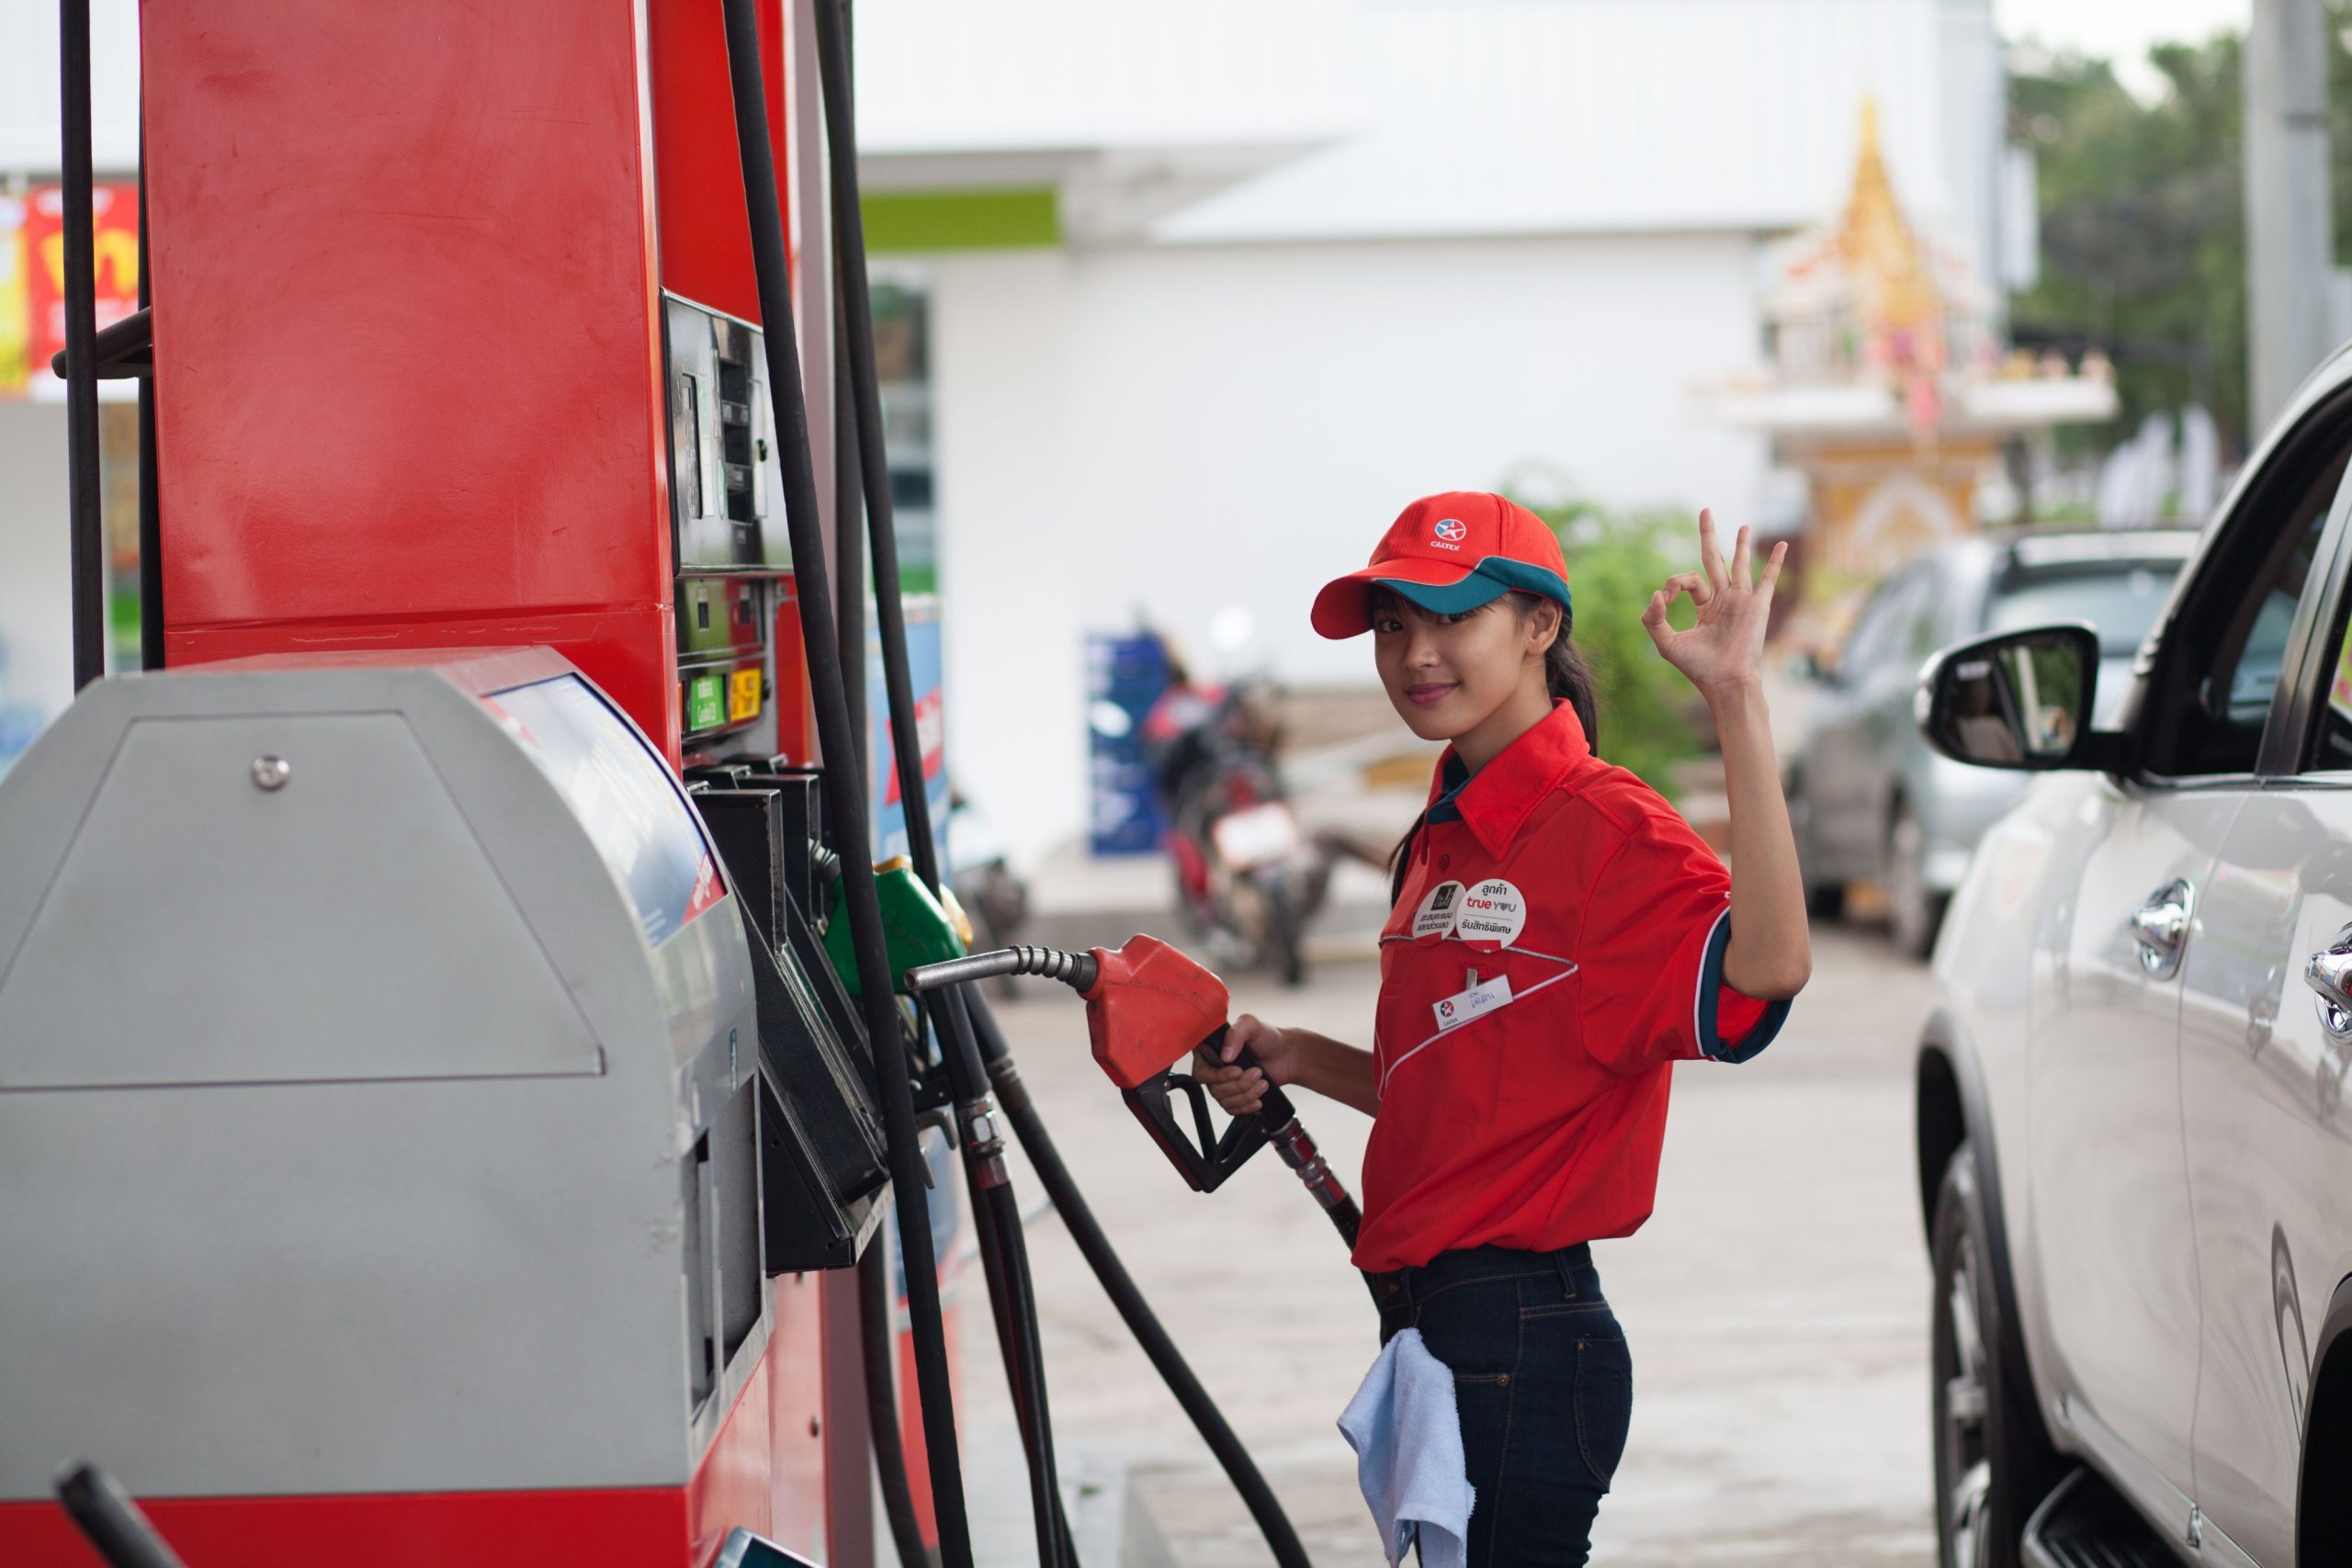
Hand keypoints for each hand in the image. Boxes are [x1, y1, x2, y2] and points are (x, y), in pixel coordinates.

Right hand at [1195, 1013, 1294, 1117]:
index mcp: (1212, 1049)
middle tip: (1257, 1072)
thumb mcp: (1251, 1025)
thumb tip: (1225, 1056)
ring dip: (1246, 1094)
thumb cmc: (1267, 1037)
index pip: (1201, 1070)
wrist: (1286, 1055)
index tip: (1237, 1071)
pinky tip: (1258, 1099)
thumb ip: (1235, 1034)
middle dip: (1238, 1084)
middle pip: (1213, 1088)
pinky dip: (1246, 1106)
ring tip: (1263, 1082)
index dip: (1216, 1075)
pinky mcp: (1234, 1097)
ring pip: (1224, 1100)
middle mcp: (1214, 1068)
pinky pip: (1232, 1109)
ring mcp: (1223, 1084)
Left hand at [1642, 508, 1785, 697]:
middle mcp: (1723, 600)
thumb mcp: (1667, 644)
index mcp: (1704, 607)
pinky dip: (1776, 561)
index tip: (1665, 598)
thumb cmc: (1698, 668)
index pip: (1687, 580)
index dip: (1673, 584)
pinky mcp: (1757, 605)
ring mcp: (1741, 601)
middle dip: (1708, 535)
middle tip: (1704, 511)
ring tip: (1743, 525)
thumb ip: (1653, 619)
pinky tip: (1783, 544)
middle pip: (1713, 559)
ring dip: (1741, 544)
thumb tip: (1656, 593)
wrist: (1725, 682)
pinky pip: (1768, 578)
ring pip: (1740, 564)